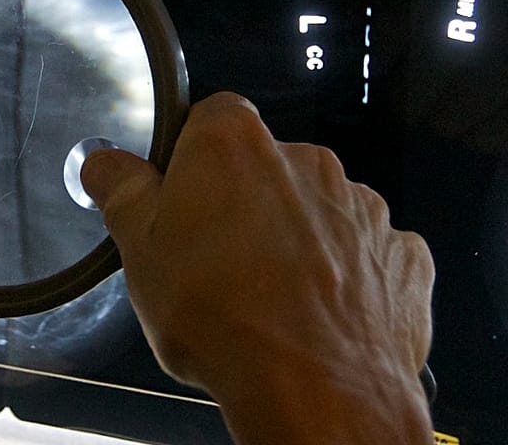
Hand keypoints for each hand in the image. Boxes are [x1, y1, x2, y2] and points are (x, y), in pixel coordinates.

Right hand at [81, 91, 434, 444]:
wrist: (316, 387)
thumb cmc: (226, 319)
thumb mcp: (140, 253)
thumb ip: (125, 193)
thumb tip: (107, 164)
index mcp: (236, 146)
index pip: (210, 121)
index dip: (191, 163)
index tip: (179, 202)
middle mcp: (308, 162)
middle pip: (268, 170)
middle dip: (247, 208)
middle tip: (218, 267)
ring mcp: (362, 207)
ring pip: (320, 214)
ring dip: (300, 245)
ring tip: (270, 303)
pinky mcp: (400, 253)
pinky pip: (368, 256)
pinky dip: (348, 280)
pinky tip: (321, 317)